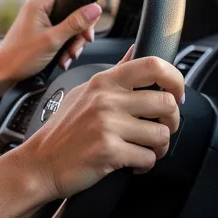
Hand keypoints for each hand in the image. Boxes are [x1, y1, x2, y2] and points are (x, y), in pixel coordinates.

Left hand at [0, 0, 102, 83]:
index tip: (88, 23)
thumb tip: (95, 8)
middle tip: (78, 47)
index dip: (83, 4)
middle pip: (72, 11)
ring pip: (67, 26)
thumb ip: (75, 23)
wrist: (2, 74)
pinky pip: (60, 35)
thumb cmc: (20, 57)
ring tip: (67, 58)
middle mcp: (39, 8)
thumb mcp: (53, 40)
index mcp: (39, 3)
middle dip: (78, 32)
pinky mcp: (39, 32)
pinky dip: (64, 48)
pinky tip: (62, 60)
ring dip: (71, 44)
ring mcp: (39, 20)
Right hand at [21, 51, 184, 199]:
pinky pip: (148, 158)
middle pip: (166, 103)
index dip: (175, 79)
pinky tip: (132, 164)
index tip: (177, 94)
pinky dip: (144, 165)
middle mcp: (107, 100)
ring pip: (161, 134)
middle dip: (172, 121)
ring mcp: (107, 125)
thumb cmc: (62, 130)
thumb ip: (115, 72)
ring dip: (159, 148)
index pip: (153, 65)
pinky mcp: (109, 151)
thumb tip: (135, 51)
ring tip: (144, 149)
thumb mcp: (85, 91)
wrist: (40, 163)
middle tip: (161, 129)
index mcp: (104, 82)